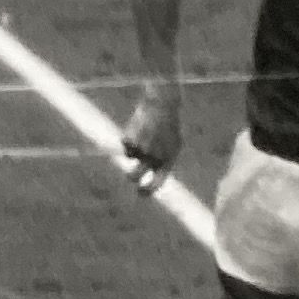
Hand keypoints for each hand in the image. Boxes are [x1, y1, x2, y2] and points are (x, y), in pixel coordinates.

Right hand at [120, 81, 184, 197]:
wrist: (162, 105)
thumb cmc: (169, 124)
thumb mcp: (173, 143)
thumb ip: (163, 159)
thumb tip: (154, 175)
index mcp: (167, 161)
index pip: (156, 184)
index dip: (146, 191)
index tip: (140, 192)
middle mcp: (153, 159)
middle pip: (134, 176)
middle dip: (130, 176)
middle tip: (129, 174)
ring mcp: (141, 150)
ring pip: (129, 155)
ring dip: (132, 146)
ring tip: (141, 132)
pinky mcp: (131, 140)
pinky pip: (125, 143)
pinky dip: (129, 135)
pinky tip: (138, 124)